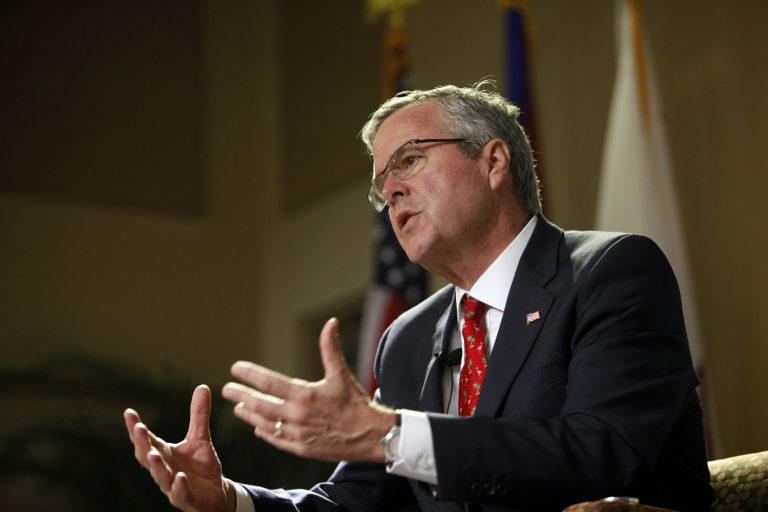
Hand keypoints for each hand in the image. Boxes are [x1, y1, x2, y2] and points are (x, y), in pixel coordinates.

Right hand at [124, 385, 236, 511]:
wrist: (216, 493)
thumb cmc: (201, 467)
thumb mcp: (200, 438)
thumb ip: (199, 415)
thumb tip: (202, 386)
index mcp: (164, 453)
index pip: (147, 439)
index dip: (136, 428)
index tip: (129, 412)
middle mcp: (164, 469)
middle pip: (147, 456)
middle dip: (142, 444)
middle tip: (139, 429)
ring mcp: (172, 485)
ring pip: (160, 476)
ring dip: (156, 466)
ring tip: (153, 454)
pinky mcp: (186, 499)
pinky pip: (179, 494)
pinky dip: (178, 486)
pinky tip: (180, 477)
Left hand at [222, 318, 394, 462]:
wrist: (371, 435)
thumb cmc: (356, 402)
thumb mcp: (341, 374)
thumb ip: (330, 348)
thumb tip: (330, 322)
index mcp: (304, 395)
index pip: (268, 382)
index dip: (249, 374)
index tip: (235, 368)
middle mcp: (297, 415)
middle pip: (259, 404)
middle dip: (240, 395)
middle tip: (226, 389)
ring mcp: (297, 434)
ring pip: (264, 423)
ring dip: (248, 415)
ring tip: (237, 407)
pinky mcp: (301, 448)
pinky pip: (276, 440)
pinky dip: (264, 433)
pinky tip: (258, 428)